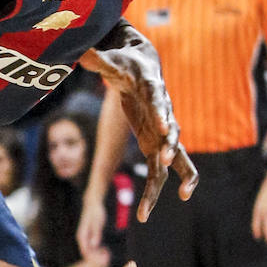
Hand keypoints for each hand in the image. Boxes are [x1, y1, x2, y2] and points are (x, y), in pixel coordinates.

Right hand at [76, 195, 106, 257]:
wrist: (93, 204)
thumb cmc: (96, 212)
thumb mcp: (98, 223)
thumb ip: (96, 234)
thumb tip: (94, 245)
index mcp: (82, 236)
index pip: (85, 252)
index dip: (94, 258)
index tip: (103, 258)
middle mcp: (82, 238)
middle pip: (87, 254)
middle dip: (96, 258)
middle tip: (108, 257)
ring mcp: (85, 238)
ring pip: (90, 252)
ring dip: (98, 255)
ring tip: (107, 253)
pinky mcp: (89, 237)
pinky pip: (92, 248)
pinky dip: (98, 250)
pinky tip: (105, 249)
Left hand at [81, 23, 197, 220]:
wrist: (144, 68)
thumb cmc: (126, 64)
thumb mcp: (112, 61)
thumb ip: (98, 61)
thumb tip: (82, 54)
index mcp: (153, 90)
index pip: (158, 101)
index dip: (159, 113)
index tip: (162, 126)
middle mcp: (163, 114)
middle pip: (171, 132)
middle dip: (169, 146)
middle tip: (163, 159)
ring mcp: (163, 132)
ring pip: (175, 158)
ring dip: (179, 177)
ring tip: (184, 196)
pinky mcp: (158, 145)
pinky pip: (165, 171)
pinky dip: (165, 188)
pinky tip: (150, 212)